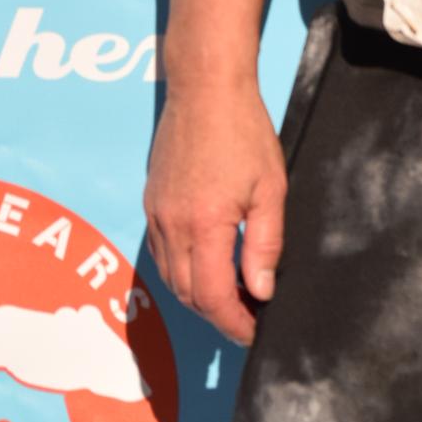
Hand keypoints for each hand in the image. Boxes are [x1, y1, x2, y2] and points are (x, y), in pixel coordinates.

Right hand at [144, 81, 286, 344]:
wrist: (205, 88)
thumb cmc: (244, 131)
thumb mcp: (270, 187)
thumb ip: (265, 244)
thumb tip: (261, 291)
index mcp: (205, 224)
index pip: (213, 297)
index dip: (233, 323)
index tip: (252, 333)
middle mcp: (173, 225)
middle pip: (187, 295)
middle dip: (217, 315)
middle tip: (247, 315)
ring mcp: (157, 214)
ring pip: (170, 278)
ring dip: (197, 297)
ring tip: (230, 295)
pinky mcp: (151, 203)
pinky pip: (160, 254)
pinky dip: (180, 272)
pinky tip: (204, 265)